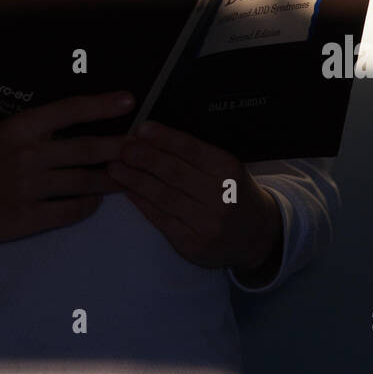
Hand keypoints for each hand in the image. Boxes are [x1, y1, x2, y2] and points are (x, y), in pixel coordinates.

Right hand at [0, 90, 134, 243]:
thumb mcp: (2, 135)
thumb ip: (37, 132)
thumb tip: (79, 124)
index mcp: (19, 128)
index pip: (69, 110)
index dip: (101, 105)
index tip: (129, 100)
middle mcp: (27, 155)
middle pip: (87, 148)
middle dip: (121, 147)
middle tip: (143, 146)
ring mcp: (28, 188)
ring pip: (84, 182)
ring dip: (111, 179)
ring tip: (130, 176)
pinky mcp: (26, 218)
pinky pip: (70, 211)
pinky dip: (88, 205)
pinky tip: (95, 201)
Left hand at [107, 119, 283, 275]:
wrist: (257, 235)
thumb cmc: (234, 192)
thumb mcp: (225, 167)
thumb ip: (194, 154)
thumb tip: (150, 137)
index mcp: (228, 170)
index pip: (192, 150)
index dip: (164, 138)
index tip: (142, 129)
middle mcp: (221, 197)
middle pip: (174, 173)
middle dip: (144, 158)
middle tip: (121, 147)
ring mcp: (207, 223)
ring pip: (164, 197)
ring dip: (135, 180)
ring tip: (115, 167)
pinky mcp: (193, 244)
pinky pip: (161, 219)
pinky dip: (141, 203)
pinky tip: (128, 190)